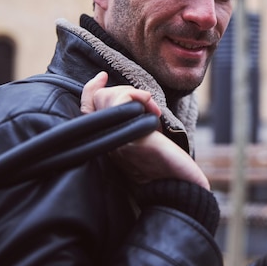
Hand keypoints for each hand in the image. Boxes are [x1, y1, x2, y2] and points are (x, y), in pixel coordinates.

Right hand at [80, 71, 209, 189]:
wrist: (178, 190)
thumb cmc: (167, 170)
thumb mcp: (146, 141)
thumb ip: (134, 128)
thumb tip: (142, 106)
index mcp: (110, 142)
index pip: (88, 111)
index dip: (91, 90)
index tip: (102, 76)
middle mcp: (109, 140)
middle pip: (95, 100)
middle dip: (122, 92)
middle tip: (146, 105)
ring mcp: (117, 138)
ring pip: (107, 97)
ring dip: (133, 96)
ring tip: (152, 112)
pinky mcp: (132, 136)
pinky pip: (123, 103)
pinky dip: (140, 98)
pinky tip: (155, 113)